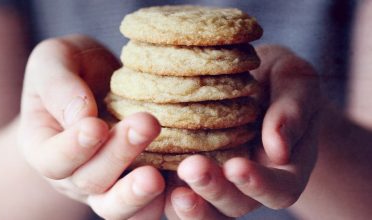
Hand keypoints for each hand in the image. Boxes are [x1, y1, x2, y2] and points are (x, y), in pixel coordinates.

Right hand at [18, 35, 165, 219]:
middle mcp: (73, 174)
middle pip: (91, 181)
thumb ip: (59, 86)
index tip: (96, 126)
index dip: (73, 148)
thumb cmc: (75, 68)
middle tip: (146, 125)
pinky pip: (146, 206)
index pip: (53, 159)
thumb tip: (82, 118)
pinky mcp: (136, 183)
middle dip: (118, 156)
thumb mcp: (55, 60)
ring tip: (155, 178)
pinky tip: (181, 187)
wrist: (101, 79)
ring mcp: (106, 184)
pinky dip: (162, 201)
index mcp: (45, 146)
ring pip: (116, 206)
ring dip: (137, 194)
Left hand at [165, 45, 319, 218]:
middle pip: (235, 205)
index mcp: (285, 170)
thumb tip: (279, 149)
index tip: (236, 167)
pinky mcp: (191, 171)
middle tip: (192, 168)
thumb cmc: (281, 80)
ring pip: (204, 208)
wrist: (255, 80)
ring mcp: (220, 180)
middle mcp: (249, 184)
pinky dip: (163, 190)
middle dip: (214, 191)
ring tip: (167, 187)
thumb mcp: (297, 84)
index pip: (279, 190)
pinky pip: (177, 189)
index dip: (259, 184)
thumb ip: (294, 112)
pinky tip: (145, 174)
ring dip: (187, 203)